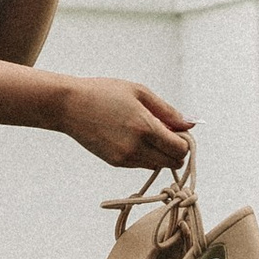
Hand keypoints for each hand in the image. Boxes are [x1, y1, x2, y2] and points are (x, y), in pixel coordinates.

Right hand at [58, 78, 193, 170]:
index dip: (184, 141)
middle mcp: (136, 148)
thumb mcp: (140, 93)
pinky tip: (135, 137)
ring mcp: (125, 158)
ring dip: (161, 154)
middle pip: (172, 162)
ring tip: (149, 133)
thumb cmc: (104, 93)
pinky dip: (146, 155)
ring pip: (158, 166)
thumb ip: (167, 111)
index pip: (180, 149)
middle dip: (176, 150)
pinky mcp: (115, 163)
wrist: (69, 105)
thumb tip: (190, 124)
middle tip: (167, 132)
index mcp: (145, 128)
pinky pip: (142, 165)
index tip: (178, 129)